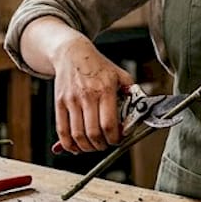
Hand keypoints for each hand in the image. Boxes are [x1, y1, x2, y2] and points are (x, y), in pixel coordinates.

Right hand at [51, 37, 134, 153]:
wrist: (72, 53)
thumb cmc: (98, 66)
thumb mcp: (120, 75)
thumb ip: (132, 94)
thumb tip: (140, 112)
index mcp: (105, 90)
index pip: (109, 124)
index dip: (114, 138)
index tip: (117, 139)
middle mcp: (87, 96)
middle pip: (93, 133)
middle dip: (101, 146)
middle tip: (105, 144)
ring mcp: (71, 101)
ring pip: (77, 135)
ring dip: (86, 148)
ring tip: (93, 146)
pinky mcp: (59, 104)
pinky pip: (61, 130)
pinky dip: (68, 144)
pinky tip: (75, 147)